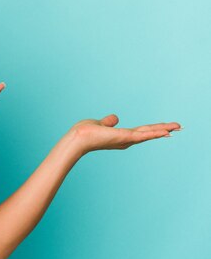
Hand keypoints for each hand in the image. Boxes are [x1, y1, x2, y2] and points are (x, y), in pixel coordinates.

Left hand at [64, 114, 181, 155]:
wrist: (78, 138)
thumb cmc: (85, 133)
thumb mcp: (100, 124)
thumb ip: (109, 122)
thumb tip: (115, 118)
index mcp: (122, 136)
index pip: (141, 131)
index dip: (154, 129)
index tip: (166, 128)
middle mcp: (126, 140)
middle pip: (149, 133)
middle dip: (164, 130)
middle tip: (179, 127)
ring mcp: (127, 139)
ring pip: (149, 133)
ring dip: (164, 130)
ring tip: (178, 127)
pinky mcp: (125, 137)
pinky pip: (143, 134)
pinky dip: (155, 133)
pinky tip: (166, 131)